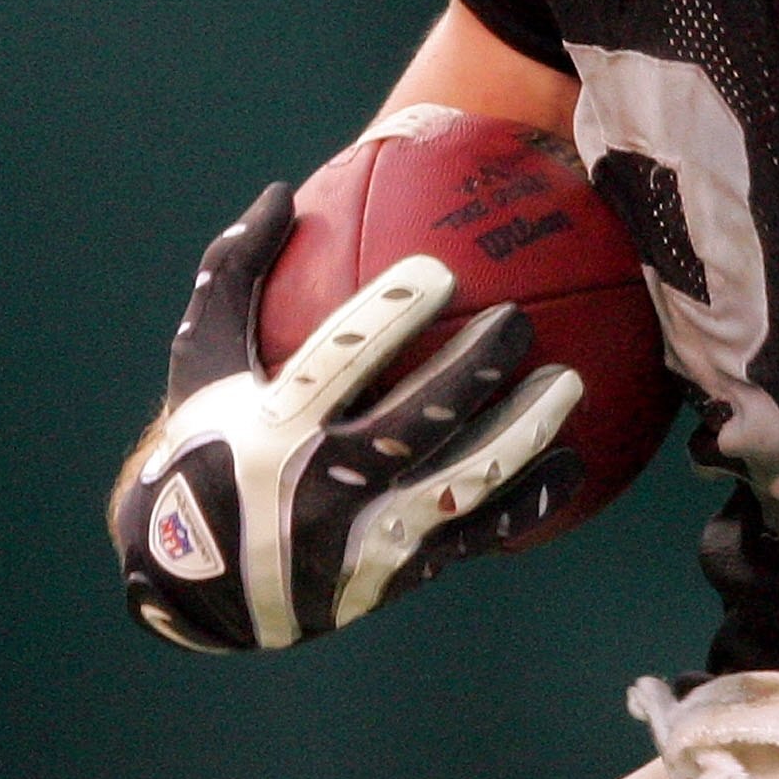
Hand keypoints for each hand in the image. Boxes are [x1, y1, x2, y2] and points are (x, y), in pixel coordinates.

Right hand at [113, 182, 583, 650]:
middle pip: (415, 422)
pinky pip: (477, 534)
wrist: (203, 587)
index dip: (391, 317)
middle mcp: (322, 485)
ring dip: (523, 433)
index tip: (441, 270)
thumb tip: (281, 191)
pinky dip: (529, 500)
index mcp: (273, 427)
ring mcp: (366, 537)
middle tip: (521, 317)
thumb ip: (235, 274)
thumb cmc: (204, 444)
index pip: (340, 364)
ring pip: (461, 482)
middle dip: (473, 368)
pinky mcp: (399, 572)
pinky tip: (576, 462)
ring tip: (570, 382)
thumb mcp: (202, 363)